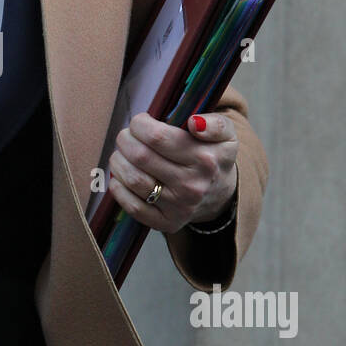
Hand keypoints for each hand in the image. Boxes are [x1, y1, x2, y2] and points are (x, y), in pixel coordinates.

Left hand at [107, 111, 237, 233]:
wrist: (220, 194)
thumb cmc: (214, 156)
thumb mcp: (227, 134)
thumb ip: (216, 123)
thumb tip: (195, 123)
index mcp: (204, 160)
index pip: (157, 137)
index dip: (139, 125)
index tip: (139, 122)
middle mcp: (192, 186)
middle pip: (140, 157)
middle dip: (125, 140)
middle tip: (126, 136)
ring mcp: (178, 207)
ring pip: (133, 179)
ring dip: (118, 161)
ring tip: (122, 153)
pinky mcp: (166, 223)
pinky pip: (132, 206)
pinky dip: (119, 189)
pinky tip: (121, 176)